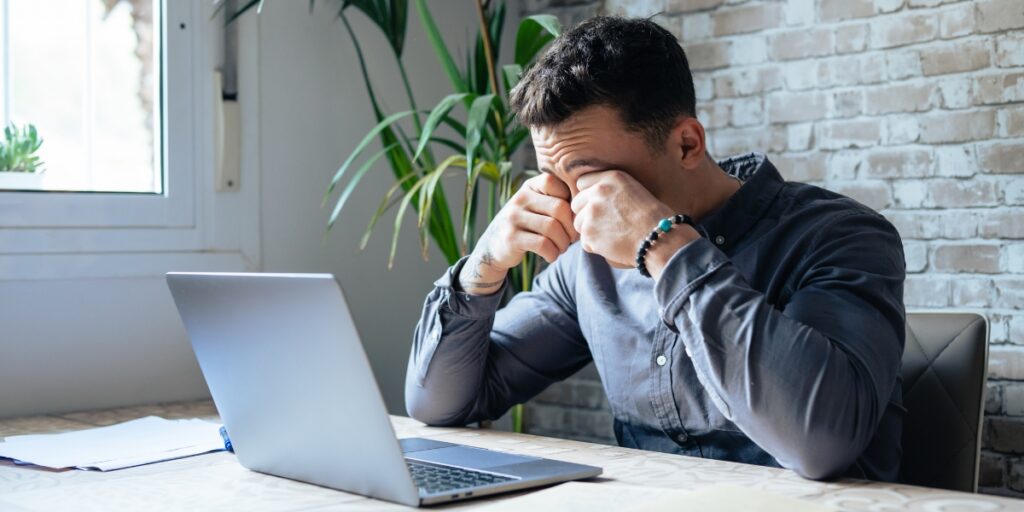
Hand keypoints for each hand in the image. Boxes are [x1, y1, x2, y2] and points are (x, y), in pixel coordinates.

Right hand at [458, 173, 577, 294]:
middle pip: (559, 208)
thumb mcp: (537, 206)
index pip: (557, 185)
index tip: (571, 219)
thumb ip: (557, 200)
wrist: (495, 245)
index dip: (570, 203)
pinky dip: (553, 253)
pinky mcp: (511, 238)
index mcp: (530, 186)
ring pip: (552, 228)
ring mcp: (513, 217)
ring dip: (563, 243)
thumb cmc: (528, 225)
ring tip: (561, 248)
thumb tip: (587, 207)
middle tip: (571, 239)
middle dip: (571, 227)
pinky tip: (551, 255)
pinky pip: (542, 245)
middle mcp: (520, 198)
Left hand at [572, 171, 696, 275]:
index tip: (601, 206)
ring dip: (590, 231)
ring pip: (578, 223)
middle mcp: (598, 192)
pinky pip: (584, 242)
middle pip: (576, 203)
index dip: (589, 195)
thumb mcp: (634, 191)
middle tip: (606, 224)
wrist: (660, 238)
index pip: (582, 182)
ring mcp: (591, 213)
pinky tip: (613, 245)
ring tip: (612, 235)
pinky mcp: (589, 234)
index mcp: (611, 178)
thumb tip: (588, 198)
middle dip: (586, 214)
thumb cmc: (654, 218)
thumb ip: (610, 190)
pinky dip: (595, 247)